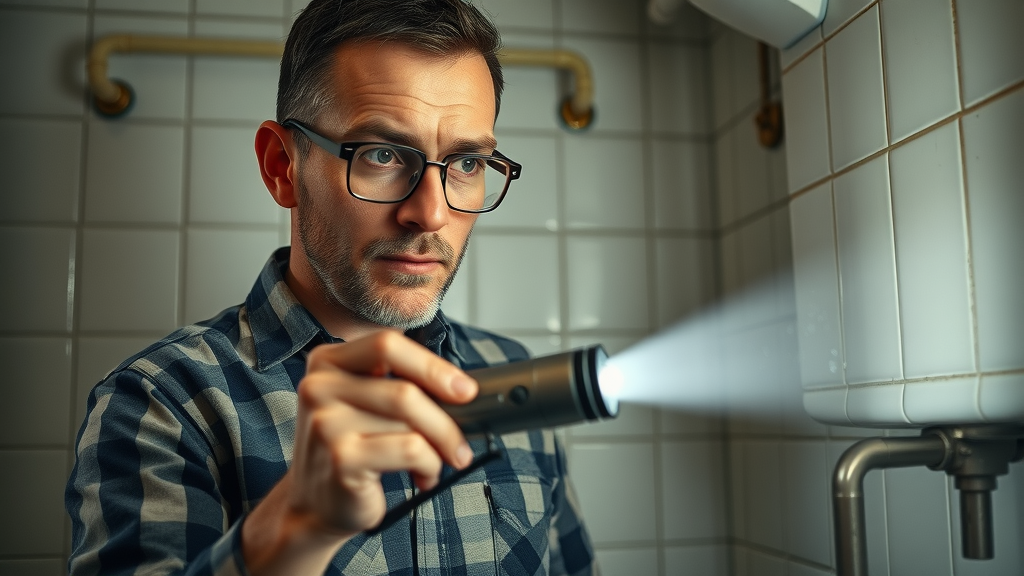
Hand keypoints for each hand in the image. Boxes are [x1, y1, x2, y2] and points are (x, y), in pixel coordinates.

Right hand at [242, 330, 477, 573]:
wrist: (315, 504)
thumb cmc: (351, 449)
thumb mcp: (366, 405)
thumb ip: (400, 385)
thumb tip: (460, 389)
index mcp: (327, 361)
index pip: (387, 346)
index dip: (432, 367)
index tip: (464, 390)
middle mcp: (319, 387)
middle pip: (404, 391)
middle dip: (445, 422)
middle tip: (461, 443)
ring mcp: (326, 423)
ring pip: (411, 424)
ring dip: (438, 448)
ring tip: (435, 462)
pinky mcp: (341, 458)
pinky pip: (410, 450)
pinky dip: (429, 465)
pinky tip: (423, 476)